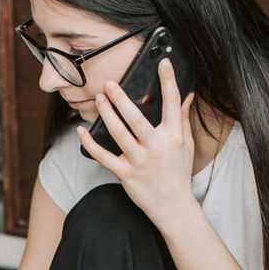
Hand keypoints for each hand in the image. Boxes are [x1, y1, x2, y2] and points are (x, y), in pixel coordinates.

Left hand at [75, 57, 198, 225]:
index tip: (163, 63)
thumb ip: (183, 118)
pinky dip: (89, 144)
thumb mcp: (186, 144)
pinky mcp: (125, 174)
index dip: (168, 81)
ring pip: (118, 134)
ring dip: (106, 114)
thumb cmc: (178, 173)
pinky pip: (103, 157)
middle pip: (136, 119)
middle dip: (122, 100)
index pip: (172, 104)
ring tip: (99, 99)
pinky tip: (81, 131)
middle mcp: (156, 148)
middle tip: (110, 84)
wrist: (173, 207)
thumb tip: (188, 94)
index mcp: (173, 137)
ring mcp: (139, 161)